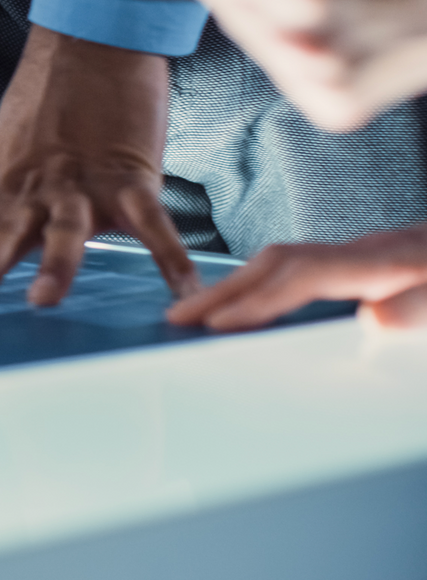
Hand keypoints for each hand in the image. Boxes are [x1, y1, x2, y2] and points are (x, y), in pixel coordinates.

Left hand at [0, 25, 200, 304]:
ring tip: (43, 299)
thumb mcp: (3, 163)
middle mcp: (32, 192)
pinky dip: (168, 256)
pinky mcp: (130, 176)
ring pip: (65, 230)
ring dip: (55, 264)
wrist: (92, 43)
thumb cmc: (47, 112)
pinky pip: (152, 223)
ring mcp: (80, 184)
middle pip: (2, 234)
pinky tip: (182, 288)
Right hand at [168, 224, 426, 330]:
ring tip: (198, 311)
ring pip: (286, 261)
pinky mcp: (372, 262)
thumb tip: (371, 320)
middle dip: (225, 289)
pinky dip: (266, 283)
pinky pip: (303, 268)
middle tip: (178, 317)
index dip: (255, 301)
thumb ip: (422, 308)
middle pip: (278, 262)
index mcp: (385, 262)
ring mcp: (367, 254)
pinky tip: (256, 302)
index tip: (215, 327)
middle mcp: (368, 252)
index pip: (301, 277)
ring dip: (239, 285)